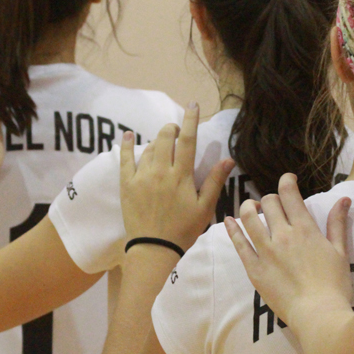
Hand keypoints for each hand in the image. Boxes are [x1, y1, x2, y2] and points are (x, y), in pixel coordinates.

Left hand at [119, 103, 233, 253]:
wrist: (153, 249)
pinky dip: (126, 145)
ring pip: (149, 147)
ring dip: (157, 140)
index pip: (187, 140)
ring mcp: (141, 176)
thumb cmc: (183, 230)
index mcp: (181, 176)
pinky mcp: (127, 184)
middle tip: (177, 132)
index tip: (192, 105)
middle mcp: (160, 171)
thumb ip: (214, 181)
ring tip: (163, 143)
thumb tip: (228, 159)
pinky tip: (127, 135)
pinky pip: (125, 159)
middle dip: (172, 128)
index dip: (190, 120)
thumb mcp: (205, 208)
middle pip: (165, 138)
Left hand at [225, 173, 351, 324]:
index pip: (289, 194)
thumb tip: (343, 200)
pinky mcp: (254, 268)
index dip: (286, 181)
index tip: (287, 180)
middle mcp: (283, 235)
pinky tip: (228, 221)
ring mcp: (265, 251)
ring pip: (249, 218)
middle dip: (270, 199)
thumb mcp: (340, 252)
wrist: (317, 315)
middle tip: (273, 205)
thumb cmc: (334, 285)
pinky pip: (238, 244)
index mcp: (305, 229)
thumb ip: (337, 224)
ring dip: (248, 207)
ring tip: (250, 208)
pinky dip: (232, 229)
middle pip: (268, 203)